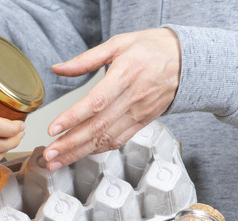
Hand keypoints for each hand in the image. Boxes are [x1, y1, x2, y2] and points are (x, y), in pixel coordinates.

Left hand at [43, 28, 180, 170]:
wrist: (188, 60)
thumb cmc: (152, 48)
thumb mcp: (119, 43)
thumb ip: (86, 59)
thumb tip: (58, 68)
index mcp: (125, 75)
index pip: (96, 102)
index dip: (73, 117)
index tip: (54, 128)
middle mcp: (133, 98)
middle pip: (98, 127)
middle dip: (71, 144)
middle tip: (49, 154)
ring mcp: (139, 113)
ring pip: (106, 139)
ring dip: (80, 153)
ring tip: (58, 161)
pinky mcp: (143, 122)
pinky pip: (119, 140)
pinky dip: (99, 150)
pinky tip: (81, 155)